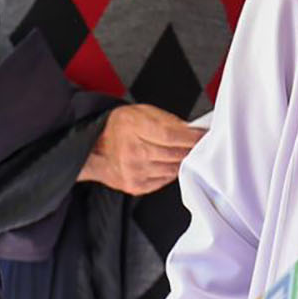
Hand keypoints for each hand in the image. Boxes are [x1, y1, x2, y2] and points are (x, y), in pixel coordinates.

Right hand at [79, 104, 202, 195]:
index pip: (171, 135)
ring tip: (180, 152)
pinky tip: (165, 163)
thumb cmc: (120, 128)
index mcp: (133, 126)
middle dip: (190, 149)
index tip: (203, 136)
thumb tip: (192, 130)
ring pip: (172, 169)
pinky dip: (170, 171)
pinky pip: (164, 180)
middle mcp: (132, 151)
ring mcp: (133, 171)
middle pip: (174, 154)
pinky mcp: (135, 186)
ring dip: (181, 161)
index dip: (191, 137)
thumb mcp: (142, 112)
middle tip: (198, 144)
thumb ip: (168, 120)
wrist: (95, 148)